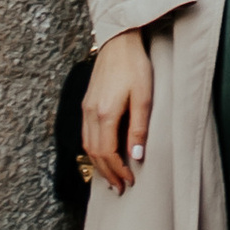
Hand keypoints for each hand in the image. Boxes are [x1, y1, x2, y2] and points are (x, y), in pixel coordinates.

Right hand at [82, 28, 154, 191]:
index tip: (129, 181)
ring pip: (87, 145)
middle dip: (107, 173)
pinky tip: (101, 155)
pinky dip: (93, 150)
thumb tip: (136, 157)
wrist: (119, 41)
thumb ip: (139, 129)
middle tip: (120, 188)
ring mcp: (86, 108)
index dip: (117, 170)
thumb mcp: (144, 97)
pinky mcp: (86, 103)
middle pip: (95, 153)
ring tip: (111, 178)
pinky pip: (85, 134)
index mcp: (105, 113)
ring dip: (98, 164)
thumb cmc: (134, 66)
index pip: (107, 153)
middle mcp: (90, 113)